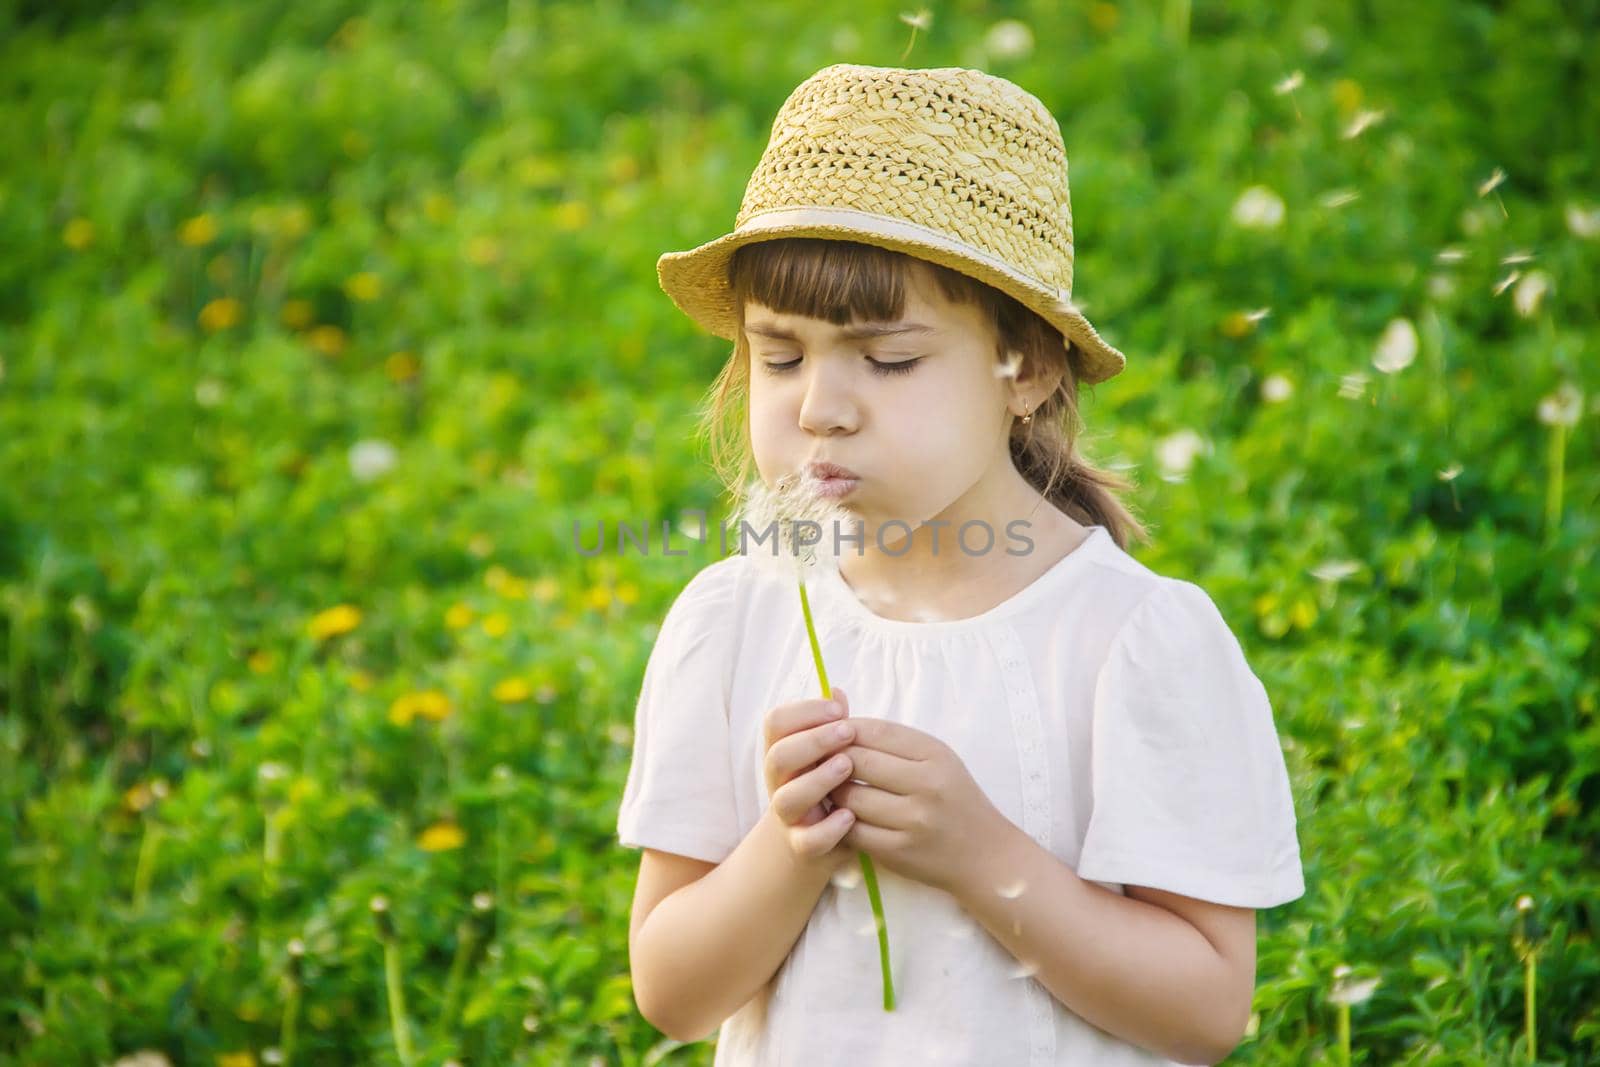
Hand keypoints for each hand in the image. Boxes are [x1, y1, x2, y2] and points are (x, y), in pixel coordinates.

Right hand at [762, 687, 859, 865]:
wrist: (812, 846)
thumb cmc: (824, 787)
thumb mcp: (825, 754)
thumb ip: (831, 725)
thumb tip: (837, 692)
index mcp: (783, 754)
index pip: (775, 723)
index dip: (803, 711)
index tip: (837, 709)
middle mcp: (779, 783)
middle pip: (778, 756)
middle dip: (813, 741)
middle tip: (846, 731)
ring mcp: (789, 817)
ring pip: (787, 799)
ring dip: (817, 780)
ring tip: (847, 766)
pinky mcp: (804, 847)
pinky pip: (808, 841)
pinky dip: (828, 829)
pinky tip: (849, 816)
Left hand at [828, 717, 1004, 894]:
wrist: (984, 854)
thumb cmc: (953, 799)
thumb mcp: (935, 759)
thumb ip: (890, 738)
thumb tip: (837, 707)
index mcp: (935, 754)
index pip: (875, 731)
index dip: (844, 730)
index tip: (831, 735)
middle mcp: (927, 785)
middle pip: (857, 761)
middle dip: (832, 760)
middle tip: (822, 763)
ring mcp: (913, 821)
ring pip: (850, 797)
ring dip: (833, 792)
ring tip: (831, 789)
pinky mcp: (899, 852)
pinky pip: (853, 831)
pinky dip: (840, 822)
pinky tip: (841, 816)